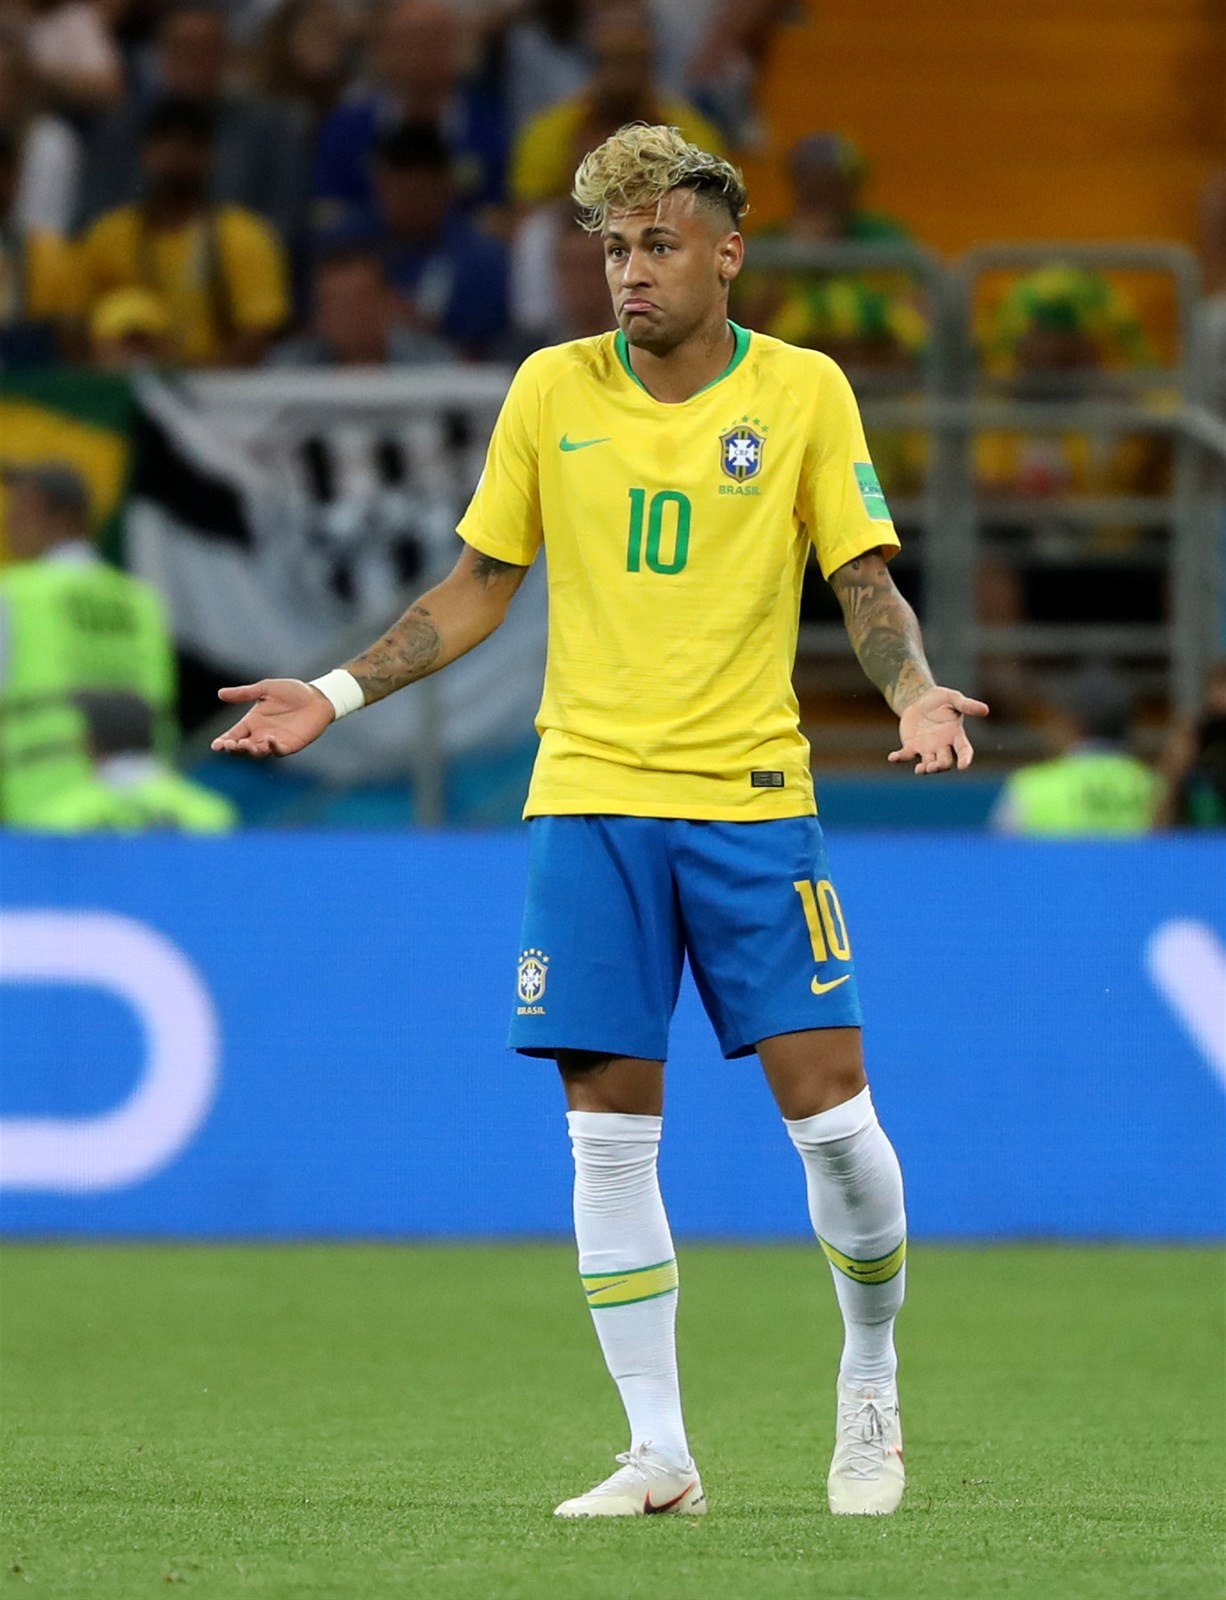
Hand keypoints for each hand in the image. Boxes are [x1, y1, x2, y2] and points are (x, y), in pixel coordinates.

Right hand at [211, 678, 333, 757]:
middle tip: (229, 745)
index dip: (223, 742)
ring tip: (244, 744)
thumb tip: (220, 693)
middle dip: (234, 748)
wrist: (316, 697)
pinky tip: (270, 740)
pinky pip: (278, 751)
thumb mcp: (266, 689)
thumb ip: (245, 693)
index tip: (216, 746)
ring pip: (258, 752)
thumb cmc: (292, 692)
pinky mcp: (289, 745)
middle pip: (242, 747)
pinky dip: (273, 748)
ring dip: (250, 750)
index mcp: (252, 722)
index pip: (233, 734)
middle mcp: (261, 734)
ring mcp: (274, 741)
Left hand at [888, 686, 989, 774]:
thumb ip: (967, 705)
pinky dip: (899, 758)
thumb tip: (986, 710)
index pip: (964, 750)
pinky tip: (892, 757)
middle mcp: (943, 746)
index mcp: (956, 735)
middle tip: (933, 766)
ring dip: (924, 768)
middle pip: (944, 762)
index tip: (964, 766)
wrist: (919, 699)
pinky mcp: (911, 747)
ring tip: (920, 770)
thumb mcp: (954, 698)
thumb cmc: (940, 700)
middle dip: (940, 766)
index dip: (965, 758)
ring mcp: (927, 749)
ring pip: (927, 764)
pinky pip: (906, 755)